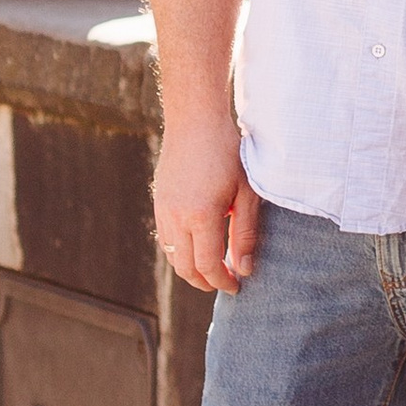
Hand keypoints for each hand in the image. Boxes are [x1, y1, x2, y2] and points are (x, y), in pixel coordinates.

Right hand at [153, 115, 261, 295]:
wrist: (196, 119)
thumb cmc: (228, 152)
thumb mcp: (247, 192)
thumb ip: (245, 233)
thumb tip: (242, 269)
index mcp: (201, 216)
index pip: (208, 266)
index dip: (222, 281)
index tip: (237, 286)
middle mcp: (176, 217)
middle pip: (185, 269)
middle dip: (205, 282)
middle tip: (225, 282)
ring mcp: (163, 209)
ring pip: (172, 256)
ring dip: (191, 268)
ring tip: (213, 267)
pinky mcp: (158, 201)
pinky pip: (165, 239)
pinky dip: (180, 251)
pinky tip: (198, 245)